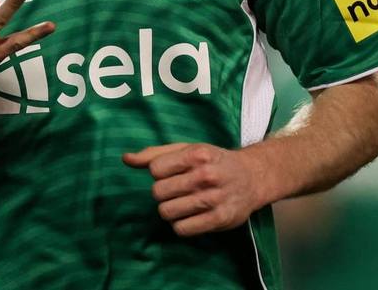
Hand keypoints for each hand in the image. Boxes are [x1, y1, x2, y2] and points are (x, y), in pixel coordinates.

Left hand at [123, 142, 262, 235]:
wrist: (251, 176)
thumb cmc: (213, 161)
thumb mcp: (187, 149)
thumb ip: (154, 154)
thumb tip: (125, 159)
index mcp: (196, 154)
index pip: (155, 169)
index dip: (158, 173)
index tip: (170, 173)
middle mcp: (205, 175)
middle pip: (158, 192)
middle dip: (162, 192)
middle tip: (175, 190)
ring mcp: (213, 198)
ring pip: (167, 212)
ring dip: (169, 210)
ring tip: (181, 203)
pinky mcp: (220, 219)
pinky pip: (182, 229)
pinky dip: (180, 225)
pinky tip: (189, 215)